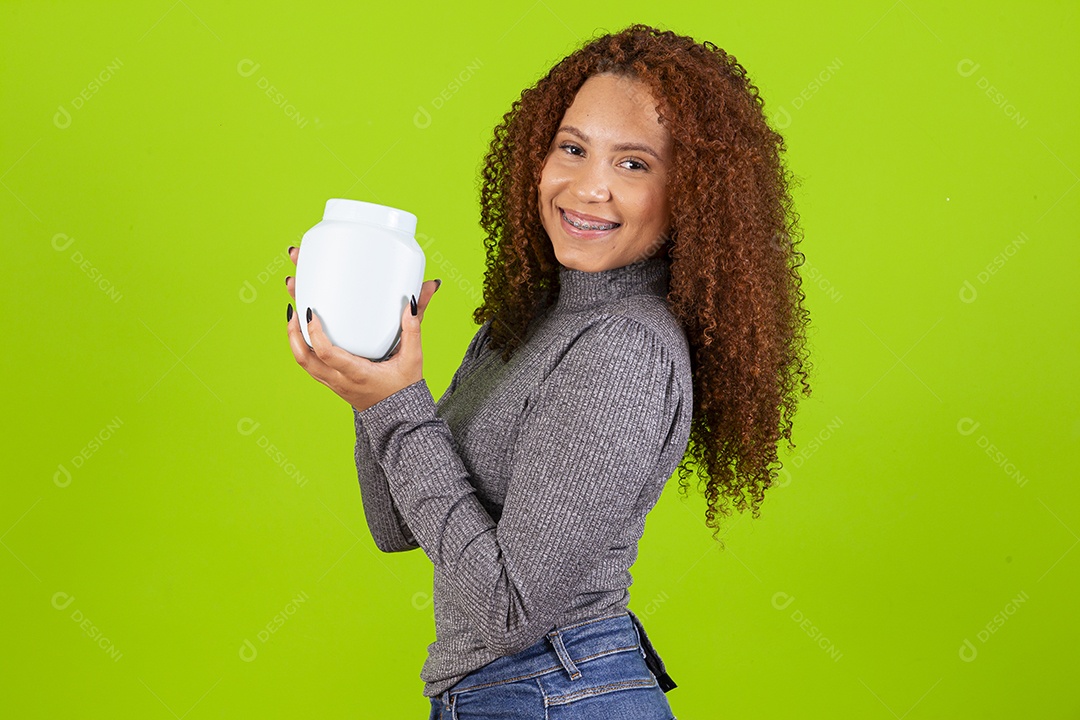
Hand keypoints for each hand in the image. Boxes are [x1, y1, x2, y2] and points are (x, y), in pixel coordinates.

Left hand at [284, 245, 440, 411]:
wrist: (398, 418)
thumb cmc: (405, 388)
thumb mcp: (413, 358)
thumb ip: (413, 328)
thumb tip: (414, 300)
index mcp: (358, 374)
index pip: (327, 355)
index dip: (314, 333)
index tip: (311, 312)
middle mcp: (340, 380)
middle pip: (304, 358)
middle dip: (294, 332)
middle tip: (296, 305)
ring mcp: (333, 383)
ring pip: (303, 362)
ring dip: (294, 338)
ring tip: (295, 314)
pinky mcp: (331, 383)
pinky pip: (310, 365)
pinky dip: (302, 346)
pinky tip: (304, 331)